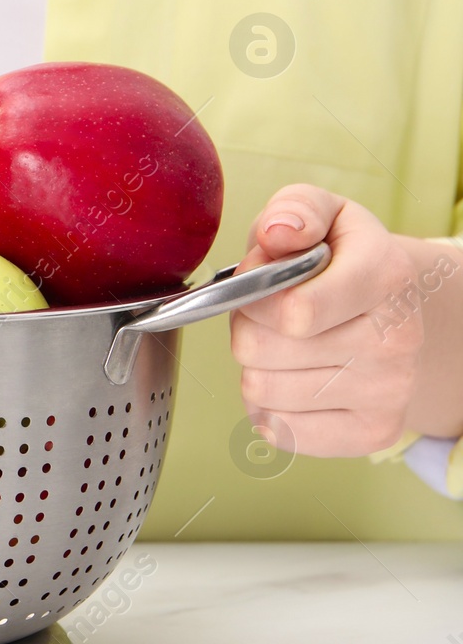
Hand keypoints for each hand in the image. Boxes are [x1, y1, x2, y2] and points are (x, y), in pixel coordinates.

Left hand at [229, 184, 422, 456]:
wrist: (390, 309)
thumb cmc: (339, 258)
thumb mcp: (322, 214)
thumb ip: (295, 210)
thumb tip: (278, 232)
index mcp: (386, 276)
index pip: (293, 312)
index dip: (254, 298)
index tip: (261, 285)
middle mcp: (398, 339)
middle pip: (260, 352)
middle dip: (247, 328)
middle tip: (271, 315)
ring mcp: (390, 391)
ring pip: (261, 391)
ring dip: (256, 367)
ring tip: (286, 345)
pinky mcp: (374, 433)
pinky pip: (279, 431)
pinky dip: (270, 407)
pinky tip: (294, 379)